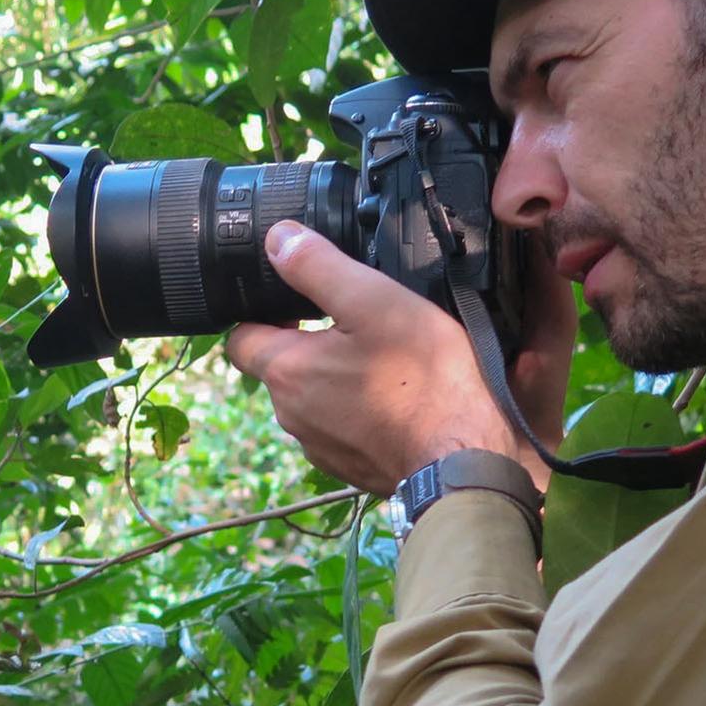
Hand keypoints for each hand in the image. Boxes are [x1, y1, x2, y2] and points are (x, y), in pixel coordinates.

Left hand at [225, 222, 576, 493]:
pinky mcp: (351, 466)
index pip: (239, 338)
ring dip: (335, 377)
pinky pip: (342, 428)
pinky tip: (396, 396)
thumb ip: (318, 267)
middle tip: (351, 322)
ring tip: (381, 358)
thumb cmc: (424, 379)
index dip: (261, 313)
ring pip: (312, 399)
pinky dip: (359, 410)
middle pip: (279, 368)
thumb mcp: (373, 302)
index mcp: (285, 372)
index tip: (295, 301)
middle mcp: (290, 415)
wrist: (466, 460)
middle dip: (305, 343)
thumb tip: (276, 239)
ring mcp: (320, 447)